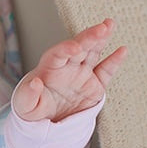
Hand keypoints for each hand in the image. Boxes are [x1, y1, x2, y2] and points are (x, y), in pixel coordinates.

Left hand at [12, 18, 126, 121]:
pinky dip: (114, 62)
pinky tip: (122, 50)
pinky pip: (105, 72)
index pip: (58, 54)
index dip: (66, 49)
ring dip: (101, 39)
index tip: (75, 47)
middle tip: (102, 27)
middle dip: (89, 37)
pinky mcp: (94, 85)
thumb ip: (28, 95)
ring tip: (109, 25)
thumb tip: (35, 83)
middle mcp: (67, 66)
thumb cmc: (32, 109)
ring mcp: (82, 74)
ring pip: (93, 53)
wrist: (46, 122)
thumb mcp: (24, 106)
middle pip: (79, 47)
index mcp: (49, 68)